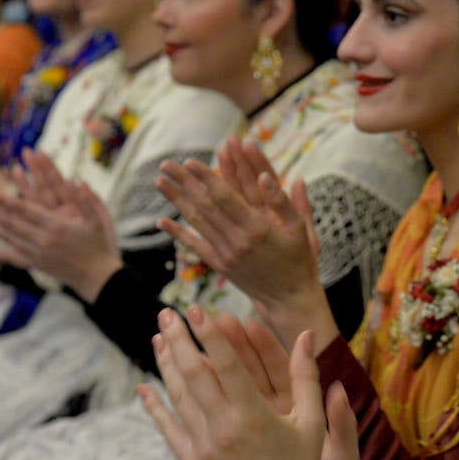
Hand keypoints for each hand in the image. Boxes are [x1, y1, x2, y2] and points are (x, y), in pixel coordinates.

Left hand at [0, 148, 123, 296]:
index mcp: (56, 226)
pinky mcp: (35, 264)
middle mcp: (42, 240)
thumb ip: (89, 200)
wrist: (100, 278)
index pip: (22, 210)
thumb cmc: (101, 246)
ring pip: (6, 236)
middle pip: (8, 221)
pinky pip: (9, 256)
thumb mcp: (99, 220)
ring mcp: (36, 253)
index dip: (2, 199)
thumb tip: (77, 180)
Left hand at [140, 308, 350, 459]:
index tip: (196, 309)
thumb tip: (306, 333)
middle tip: (167, 312)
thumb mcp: (310, 420)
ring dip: (166, 364)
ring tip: (158, 337)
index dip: (210, 335)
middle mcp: (224, 428)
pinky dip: (155, 406)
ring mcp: (205, 447)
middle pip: (195, 374)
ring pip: (178, 397)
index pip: (227, 364)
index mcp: (254, 414)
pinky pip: (169, 429)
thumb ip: (305, 374)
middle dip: (179, 339)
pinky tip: (144, 386)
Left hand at [154, 138, 324, 340]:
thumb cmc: (299, 259)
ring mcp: (226, 254)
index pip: (225, 196)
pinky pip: (195, 246)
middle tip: (166, 164)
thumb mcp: (299, 228)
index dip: (206, 177)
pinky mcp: (220, 265)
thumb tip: (264, 175)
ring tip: (159, 182)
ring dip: (176, 200)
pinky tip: (161, 221)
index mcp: (258, 227)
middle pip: (204, 205)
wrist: (290, 297)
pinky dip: (177, 233)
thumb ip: (282, 201)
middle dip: (184, 182)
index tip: (190, 161)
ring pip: (196, 222)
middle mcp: (237, 240)